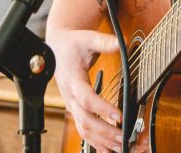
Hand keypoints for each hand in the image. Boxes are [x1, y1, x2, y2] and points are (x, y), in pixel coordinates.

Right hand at [45, 28, 123, 151]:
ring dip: (103, 140)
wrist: (55, 50)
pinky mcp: (75, 110)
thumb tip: (121, 43)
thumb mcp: (87, 38)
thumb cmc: (72, 44)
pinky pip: (84, 130)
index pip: (86, 98)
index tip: (119, 115)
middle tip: (125, 136)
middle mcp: (70, 97)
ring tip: (122, 146)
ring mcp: (72, 106)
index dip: (102, 108)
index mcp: (72, 80)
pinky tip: (109, 150)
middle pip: (86, 120)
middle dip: (106, 131)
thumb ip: (104, 42)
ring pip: (84, 129)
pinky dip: (96, 143)